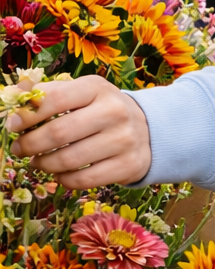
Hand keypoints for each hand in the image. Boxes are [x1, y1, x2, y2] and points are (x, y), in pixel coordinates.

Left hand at [8, 77, 151, 187]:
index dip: (28, 114)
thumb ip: (48, 93)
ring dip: (44, 164)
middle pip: (59, 133)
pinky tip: (59, 173)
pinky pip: (84, 179)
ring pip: (70, 160)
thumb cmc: (102, 110)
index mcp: (97, 88)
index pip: (55, 99)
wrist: (148, 130)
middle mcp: (114, 111)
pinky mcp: (129, 165)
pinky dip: (64, 179)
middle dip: (30, 144)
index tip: (12, 125)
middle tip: (19, 149)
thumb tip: (13, 95)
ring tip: (37, 162)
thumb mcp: (81, 93)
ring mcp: (124, 139)